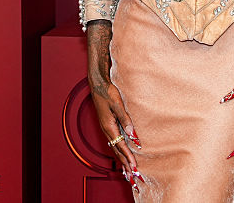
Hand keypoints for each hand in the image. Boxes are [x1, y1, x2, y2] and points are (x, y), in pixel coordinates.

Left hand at [86, 20, 144, 192]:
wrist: (100, 59)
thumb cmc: (107, 79)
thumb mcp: (115, 99)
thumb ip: (123, 115)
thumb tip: (132, 132)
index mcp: (106, 118)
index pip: (115, 143)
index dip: (122, 157)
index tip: (131, 171)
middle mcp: (105, 116)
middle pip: (115, 143)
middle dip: (124, 159)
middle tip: (133, 174)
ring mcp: (107, 107)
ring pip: (115, 134)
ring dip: (124, 149)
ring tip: (132, 162)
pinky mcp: (110, 95)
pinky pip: (118, 113)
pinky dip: (125, 124)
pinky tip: (132, 134)